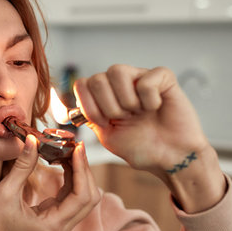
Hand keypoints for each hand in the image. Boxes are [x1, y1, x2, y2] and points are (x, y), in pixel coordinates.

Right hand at [0, 136, 100, 230]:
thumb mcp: (5, 192)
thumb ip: (22, 167)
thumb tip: (33, 141)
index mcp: (52, 226)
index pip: (81, 196)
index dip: (82, 170)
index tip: (77, 148)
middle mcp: (61, 227)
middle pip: (89, 197)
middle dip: (84, 170)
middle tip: (74, 147)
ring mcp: (59, 223)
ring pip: (82, 196)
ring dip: (79, 173)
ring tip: (68, 151)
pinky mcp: (54, 216)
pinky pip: (71, 196)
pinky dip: (70, 178)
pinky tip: (62, 162)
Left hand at [73, 64, 224, 211]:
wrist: (169, 158)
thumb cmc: (140, 147)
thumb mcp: (105, 134)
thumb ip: (87, 117)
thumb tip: (62, 106)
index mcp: (104, 94)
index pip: (82, 84)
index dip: (89, 106)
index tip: (103, 123)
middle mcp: (120, 82)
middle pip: (97, 79)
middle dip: (107, 107)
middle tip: (125, 119)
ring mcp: (141, 76)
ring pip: (117, 72)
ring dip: (125, 101)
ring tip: (138, 113)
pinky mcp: (163, 77)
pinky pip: (146, 80)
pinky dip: (149, 100)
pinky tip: (156, 108)